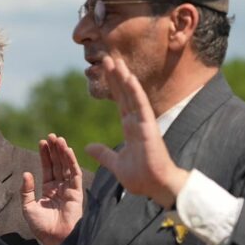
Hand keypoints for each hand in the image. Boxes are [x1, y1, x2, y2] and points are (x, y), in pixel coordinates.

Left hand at [21, 134, 83, 244]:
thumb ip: (26, 190)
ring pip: (67, 167)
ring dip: (63, 152)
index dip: (45, 155)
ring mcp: (69, 190)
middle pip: (58, 164)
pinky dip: (72, 162)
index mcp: (48, 190)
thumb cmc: (41, 227)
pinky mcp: (77, 193)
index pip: (48, 168)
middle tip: (51, 135)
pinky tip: (67, 151)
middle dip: (55, 150)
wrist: (54, 240)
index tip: (42, 142)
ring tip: (59, 139)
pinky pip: (75, 175)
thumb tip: (26, 173)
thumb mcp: (28, 207)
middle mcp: (60, 188)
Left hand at [85, 56, 188, 207]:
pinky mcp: (148, 127)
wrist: (155, 187)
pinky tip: (128, 77)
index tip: (104, 71)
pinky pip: (140, 105)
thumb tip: (88, 147)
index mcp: (130, 128)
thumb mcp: (116, 164)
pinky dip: (135, 91)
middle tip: (107, 58)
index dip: (113, 86)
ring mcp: (143, 123)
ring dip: (123, 77)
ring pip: (132, 95)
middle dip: (116, 76)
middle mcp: (136, 122)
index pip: (120, 102)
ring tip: (115, 61)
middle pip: (124, 94)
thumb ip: (103, 154)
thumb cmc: (141, 177)